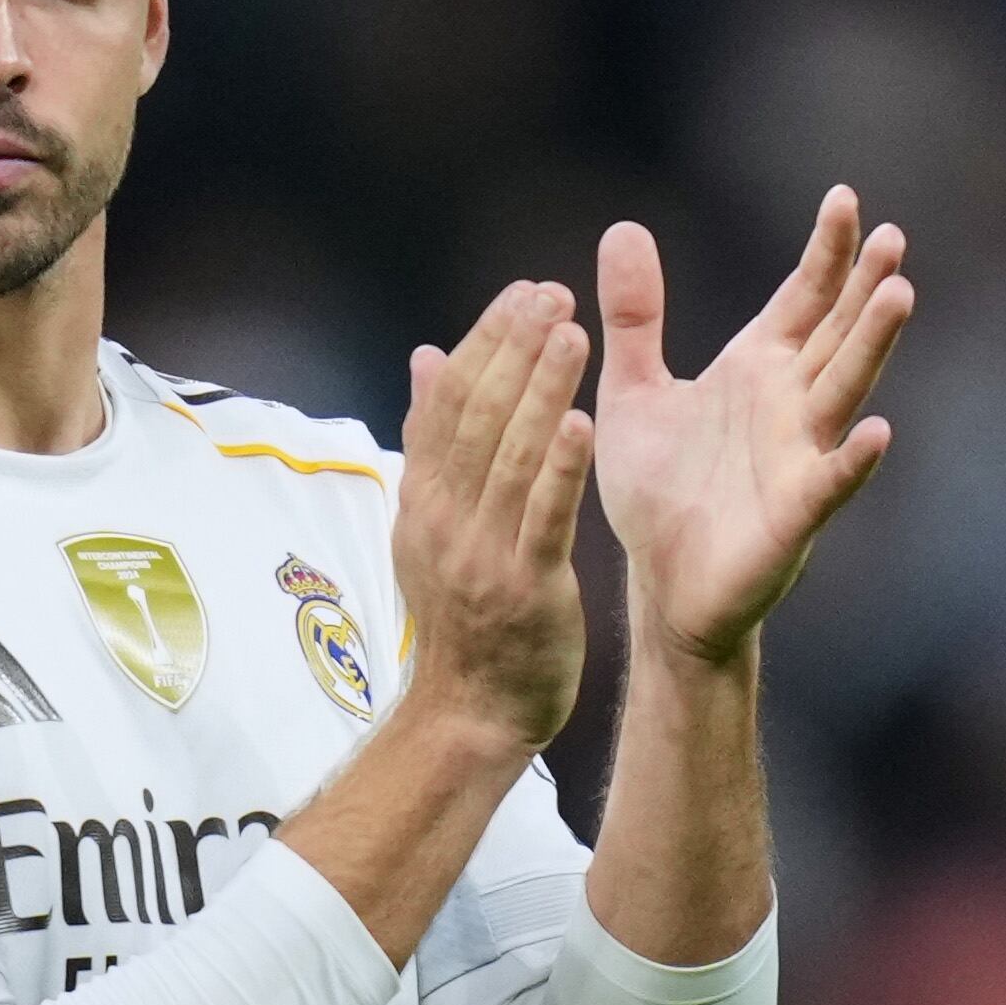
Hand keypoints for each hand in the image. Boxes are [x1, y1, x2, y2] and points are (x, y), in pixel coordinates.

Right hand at [391, 279, 594, 751]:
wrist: (470, 711)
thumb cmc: (463, 615)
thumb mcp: (429, 525)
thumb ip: (430, 442)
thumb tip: (425, 356)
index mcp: (423, 497)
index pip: (448, 400)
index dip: (485, 341)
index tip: (522, 293)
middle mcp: (444, 516)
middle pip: (476, 416)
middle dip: (515, 349)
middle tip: (553, 293)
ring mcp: (481, 551)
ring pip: (510, 456)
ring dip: (540, 389)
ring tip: (573, 333)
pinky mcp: (525, 585)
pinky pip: (542, 517)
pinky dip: (560, 467)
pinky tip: (583, 421)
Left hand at [592, 189, 911, 663]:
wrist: (660, 584)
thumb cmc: (659, 491)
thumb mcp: (635, 389)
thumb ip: (636, 315)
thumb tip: (623, 226)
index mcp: (756, 369)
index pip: (802, 298)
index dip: (826, 252)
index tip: (846, 198)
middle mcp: (788, 405)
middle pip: (836, 333)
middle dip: (863, 287)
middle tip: (892, 237)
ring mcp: (797, 457)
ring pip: (843, 391)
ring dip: (871, 347)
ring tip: (899, 296)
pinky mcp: (793, 516)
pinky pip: (828, 483)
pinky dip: (853, 460)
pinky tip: (879, 432)